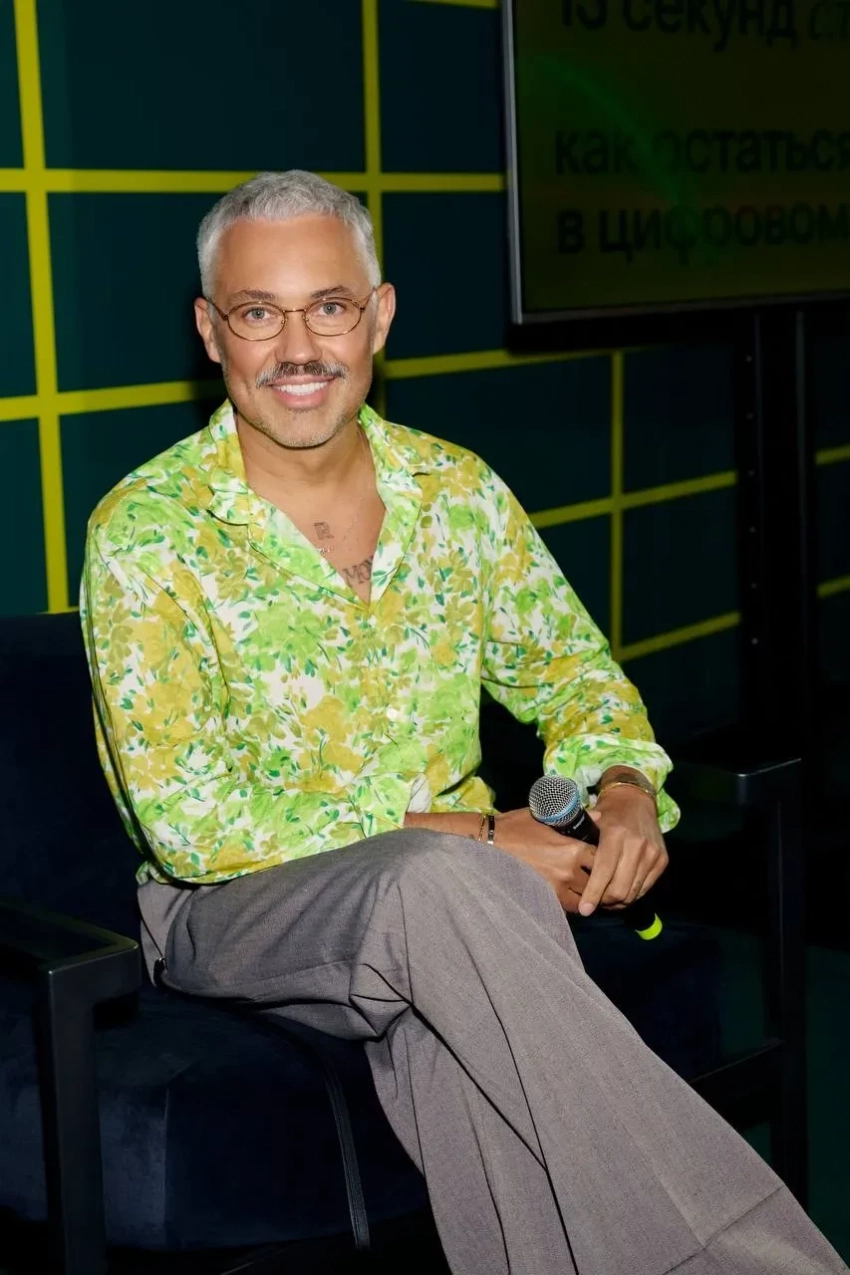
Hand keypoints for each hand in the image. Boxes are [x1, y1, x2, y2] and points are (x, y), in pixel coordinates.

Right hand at [492, 808, 595, 912]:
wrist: (488, 844)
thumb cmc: (516, 827)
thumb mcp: (546, 816)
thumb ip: (575, 817)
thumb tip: (599, 814)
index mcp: (572, 849)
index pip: (601, 859)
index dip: (604, 860)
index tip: (602, 859)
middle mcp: (568, 871)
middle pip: (596, 882)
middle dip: (598, 880)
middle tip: (597, 877)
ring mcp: (556, 888)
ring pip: (584, 899)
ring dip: (586, 895)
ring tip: (585, 890)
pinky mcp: (544, 899)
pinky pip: (567, 908)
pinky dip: (572, 903)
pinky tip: (569, 896)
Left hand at [577, 786, 668, 916]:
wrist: (636, 799)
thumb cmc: (607, 812)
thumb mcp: (590, 822)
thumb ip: (580, 843)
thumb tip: (565, 870)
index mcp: (616, 835)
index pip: (603, 873)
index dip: (593, 894)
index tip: (585, 910)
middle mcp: (637, 845)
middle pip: (619, 889)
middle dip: (604, 901)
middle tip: (594, 902)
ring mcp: (652, 853)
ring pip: (633, 892)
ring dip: (618, 901)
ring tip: (605, 899)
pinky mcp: (662, 860)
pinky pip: (645, 888)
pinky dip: (631, 894)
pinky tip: (620, 891)